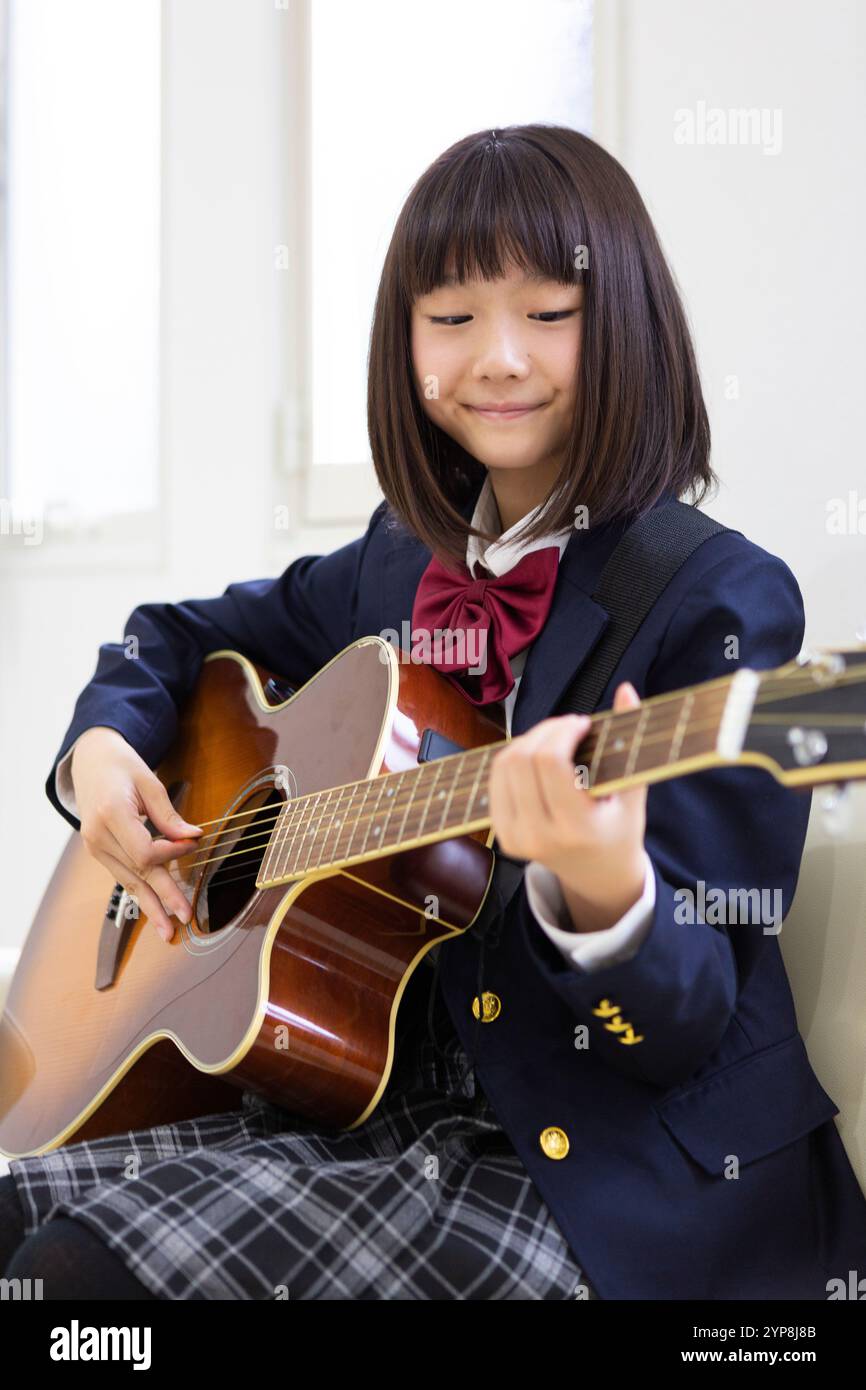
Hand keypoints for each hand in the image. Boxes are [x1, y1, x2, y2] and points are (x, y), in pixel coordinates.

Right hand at [71, 727, 202, 942]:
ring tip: (169, 930)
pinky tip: (154, 910)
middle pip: (137, 874)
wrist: (90, 760)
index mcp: (110, 814)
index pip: (145, 850)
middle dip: (163, 898)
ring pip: (129, 881)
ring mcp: (95, 847)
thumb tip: (192, 837)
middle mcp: (98, 836)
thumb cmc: (121, 765)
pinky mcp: (98, 852)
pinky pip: (123, 875)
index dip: (172, 853)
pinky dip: (141, 892)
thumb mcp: (149, 780)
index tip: (192, 843)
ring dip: (151, 906)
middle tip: (183, 919)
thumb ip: (168, 814)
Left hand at [488, 681, 647, 931]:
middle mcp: (539, 836)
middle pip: (521, 760)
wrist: (598, 875)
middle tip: (569, 727)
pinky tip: (538, 757)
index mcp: (576, 828)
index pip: (550, 763)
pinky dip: (514, 759)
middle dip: (545, 731)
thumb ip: (630, 740)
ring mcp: (515, 838)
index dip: (562, 731)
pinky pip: (495, 781)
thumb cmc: (619, 829)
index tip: (583, 724)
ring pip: (502, 766)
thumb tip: (626, 689)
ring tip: (555, 739)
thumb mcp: (633, 791)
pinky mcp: (502, 836)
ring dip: (527, 741)